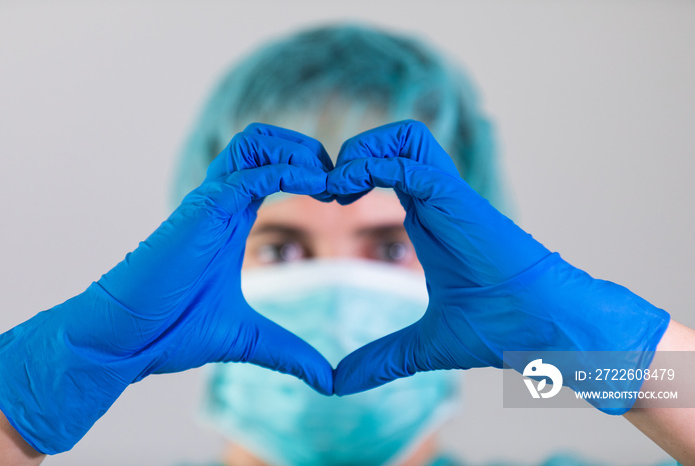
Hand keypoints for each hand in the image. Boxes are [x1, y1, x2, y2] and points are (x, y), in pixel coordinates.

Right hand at [0, 124, 333, 453]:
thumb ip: (289, 351)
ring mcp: (208, 202)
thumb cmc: (171, 331)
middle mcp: (221, 203)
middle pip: (263, 143)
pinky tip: (317, 188)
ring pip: (253, 143)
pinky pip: (250, 174)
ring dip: (297, 151)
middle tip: (339, 182)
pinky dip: (288, 171)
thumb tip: (326, 380)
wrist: (125, 341)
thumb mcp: (247, 338)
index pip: (271, 169)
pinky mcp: (201, 210)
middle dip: (307, 150)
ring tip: (327, 180)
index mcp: (231, 221)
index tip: (342, 199)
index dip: (309, 173)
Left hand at [328, 120, 669, 412]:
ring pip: (406, 137)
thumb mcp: (422, 346)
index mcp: (429, 220)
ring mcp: (450, 198)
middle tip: (331, 189)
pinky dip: (375, 167)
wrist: (547, 329)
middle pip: (397, 139)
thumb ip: (380, 359)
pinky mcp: (459, 202)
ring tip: (340, 186)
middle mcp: (438, 201)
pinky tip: (348, 192)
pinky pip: (412, 164)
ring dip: (365, 150)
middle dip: (356, 150)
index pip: (391, 169)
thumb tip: (339, 385)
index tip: (327, 205)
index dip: (354, 175)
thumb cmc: (499, 330)